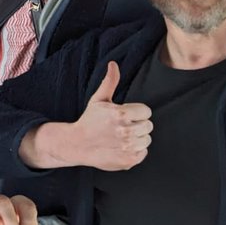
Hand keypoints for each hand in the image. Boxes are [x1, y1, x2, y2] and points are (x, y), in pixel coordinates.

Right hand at [22, 62, 151, 170]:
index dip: (136, 112)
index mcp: (122, 114)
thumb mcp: (98, 100)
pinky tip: (122, 147)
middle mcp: (126, 131)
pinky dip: (135, 151)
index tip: (124, 116)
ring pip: (147, 140)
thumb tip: (113, 64)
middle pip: (148, 126)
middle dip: (137, 125)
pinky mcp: (129, 160)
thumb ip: (110, 81)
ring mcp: (128, 147)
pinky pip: (143, 152)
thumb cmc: (89, 120)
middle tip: (122, 127)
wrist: (77, 144)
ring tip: (122, 137)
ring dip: (137, 138)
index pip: (146, 112)